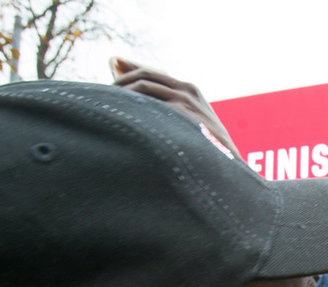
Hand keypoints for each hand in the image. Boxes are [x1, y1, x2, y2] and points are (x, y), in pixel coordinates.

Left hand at [110, 57, 239, 155]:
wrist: (227, 174)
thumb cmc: (205, 154)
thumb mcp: (189, 128)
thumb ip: (166, 110)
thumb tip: (139, 100)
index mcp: (190, 91)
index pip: (151, 72)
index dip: (127, 72)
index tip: (108, 73)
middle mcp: (188, 91)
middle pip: (144, 75)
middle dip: (119, 82)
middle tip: (100, 97)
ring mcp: (186, 102)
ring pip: (143, 86)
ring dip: (121, 94)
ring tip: (105, 110)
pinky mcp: (182, 115)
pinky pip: (148, 103)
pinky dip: (130, 106)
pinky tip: (119, 121)